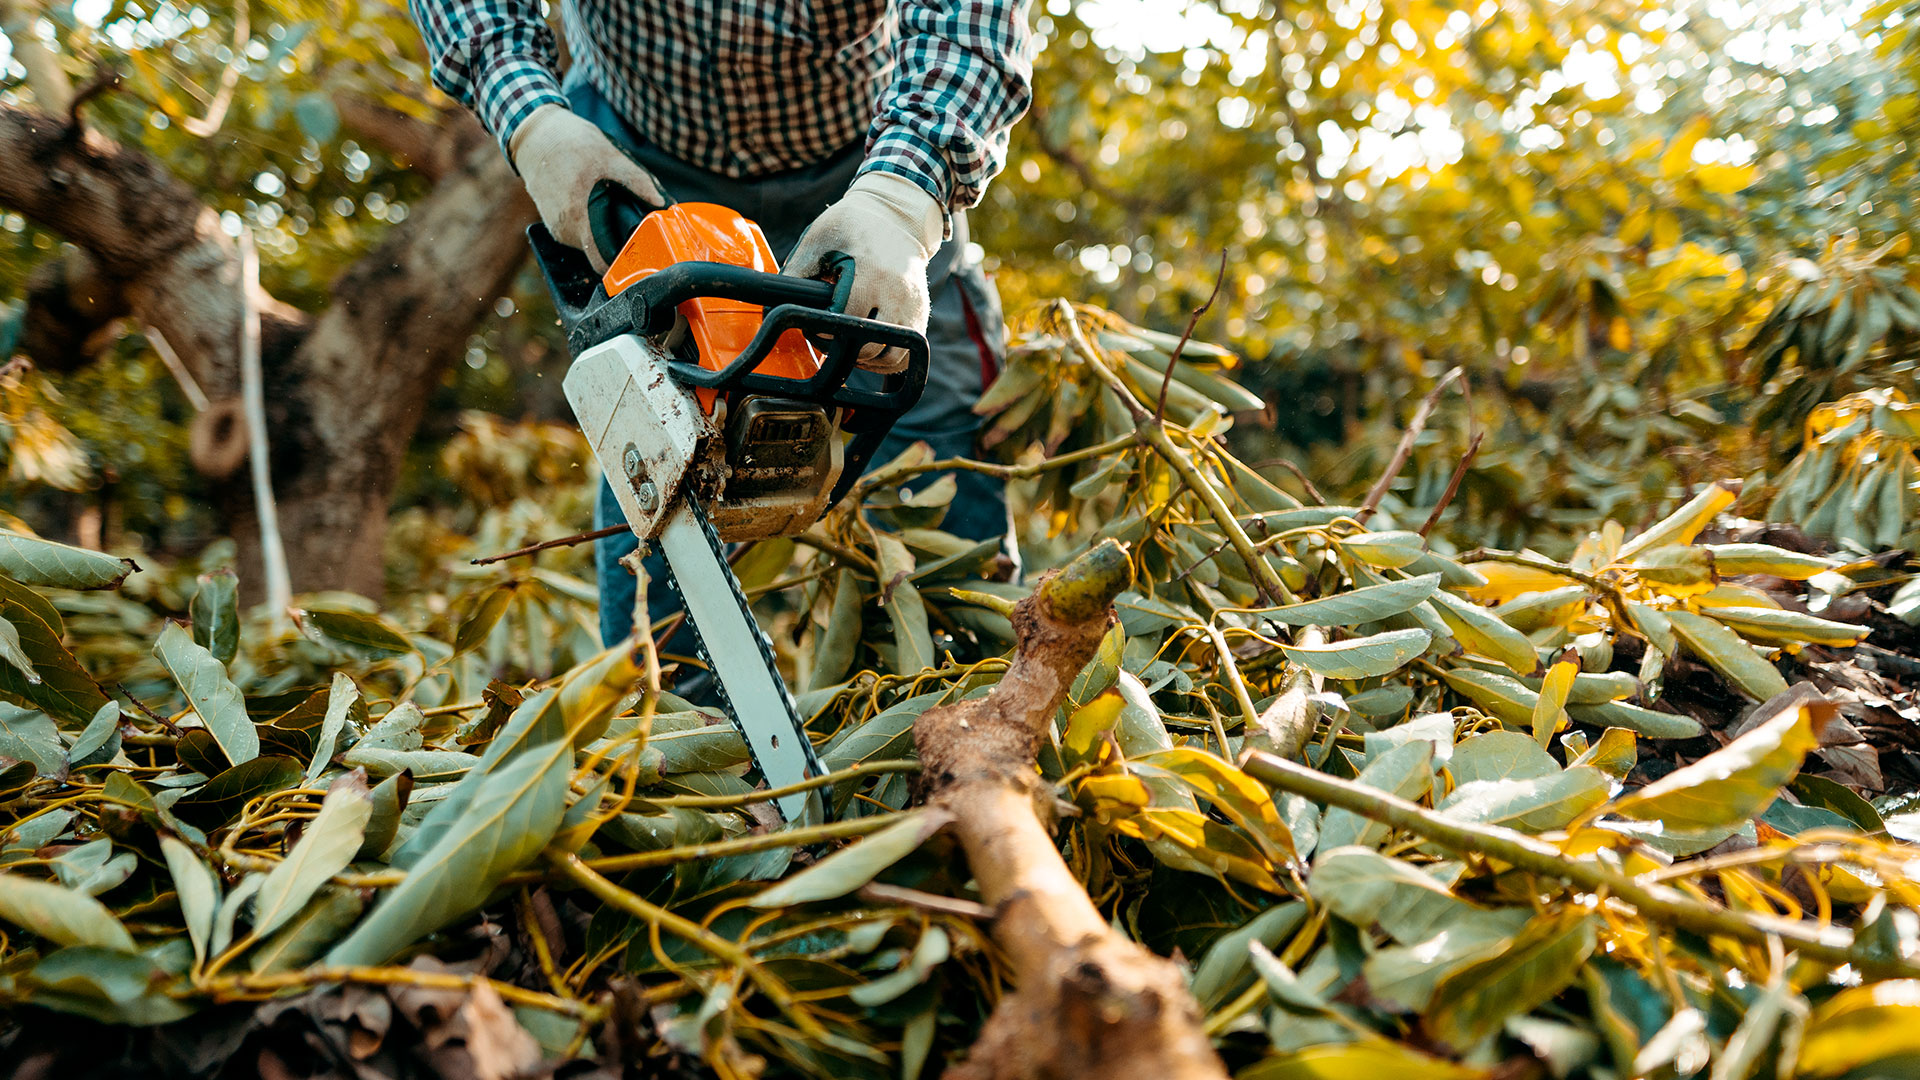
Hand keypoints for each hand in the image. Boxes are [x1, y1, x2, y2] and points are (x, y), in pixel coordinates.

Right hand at [511, 105, 667, 271]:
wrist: (535, 136)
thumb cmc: (570, 143)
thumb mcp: (610, 157)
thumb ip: (637, 181)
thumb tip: (660, 202)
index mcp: (579, 219)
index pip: (601, 263)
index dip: (621, 263)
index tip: (637, 253)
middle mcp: (564, 229)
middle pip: (597, 252)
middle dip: (615, 242)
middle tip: (630, 223)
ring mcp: (555, 226)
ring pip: (586, 242)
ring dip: (601, 232)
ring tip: (610, 209)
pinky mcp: (551, 220)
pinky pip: (576, 232)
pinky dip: (588, 224)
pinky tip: (594, 204)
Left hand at [784, 171, 943, 373]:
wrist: (897, 216)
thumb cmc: (853, 225)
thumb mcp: (819, 239)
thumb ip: (796, 271)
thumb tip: (772, 306)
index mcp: (872, 273)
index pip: (847, 320)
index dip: (825, 331)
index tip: (814, 326)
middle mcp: (898, 293)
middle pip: (870, 344)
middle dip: (843, 349)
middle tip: (827, 339)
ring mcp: (914, 306)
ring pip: (892, 355)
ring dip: (866, 360)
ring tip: (848, 348)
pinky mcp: (921, 314)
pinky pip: (908, 352)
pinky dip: (887, 360)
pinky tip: (868, 352)